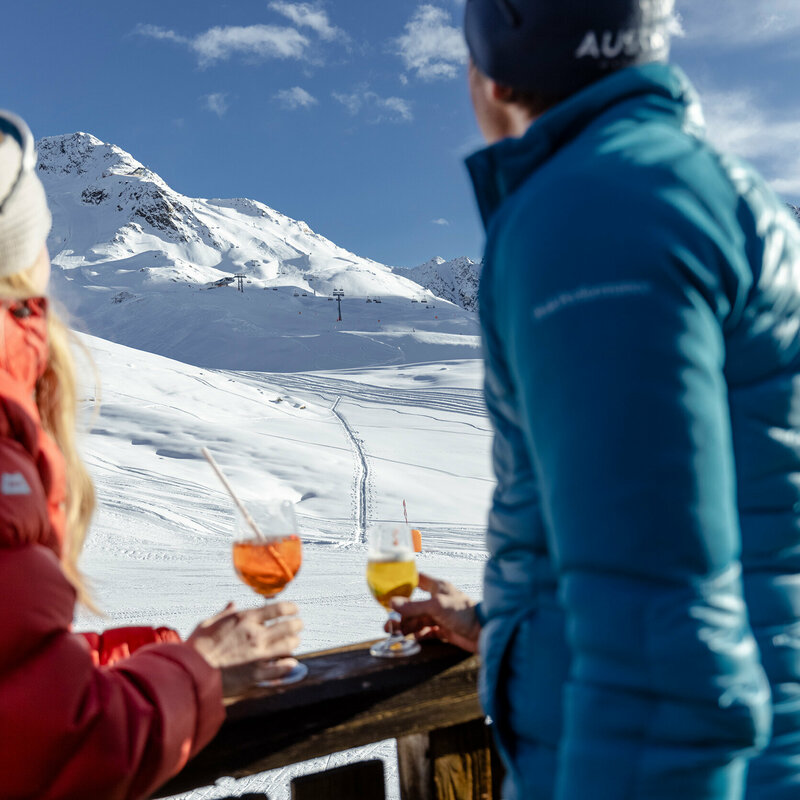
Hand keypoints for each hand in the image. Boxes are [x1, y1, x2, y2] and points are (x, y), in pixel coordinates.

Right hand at [187, 601, 302, 695]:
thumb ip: (225, 613)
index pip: (277, 609)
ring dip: (294, 643)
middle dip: (296, 624)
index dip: (290, 608)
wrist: (191, 673)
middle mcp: (256, 634)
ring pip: (288, 646)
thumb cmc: (196, 647)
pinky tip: (292, 663)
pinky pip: (280, 669)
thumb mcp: (208, 623)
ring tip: (294, 642)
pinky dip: (288, 665)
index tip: (295, 609)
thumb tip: (233, 603)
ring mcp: (258, 655)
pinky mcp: (256, 674)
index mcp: (245, 619)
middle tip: (299, 625)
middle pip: (288, 626)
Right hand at [389, 573, 480, 652]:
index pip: (418, 579)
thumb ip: (414, 606)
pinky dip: (417, 635)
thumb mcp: (436, 606)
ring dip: (406, 626)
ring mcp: (440, 615)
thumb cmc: (464, 613)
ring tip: (394, 633)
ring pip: (418, 620)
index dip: (404, 582)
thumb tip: (392, 603)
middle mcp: (437, 600)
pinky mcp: (444, 629)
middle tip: (388, 621)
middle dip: (401, 613)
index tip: (389, 588)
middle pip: (414, 604)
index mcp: (437, 587)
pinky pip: (426, 631)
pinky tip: (410, 638)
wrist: (484, 633)